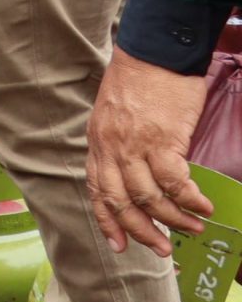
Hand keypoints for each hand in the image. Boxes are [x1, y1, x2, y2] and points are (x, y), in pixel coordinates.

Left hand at [89, 51, 215, 256]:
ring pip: (149, 197)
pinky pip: (175, 182)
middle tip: (163, 249)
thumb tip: (136, 175)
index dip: (109, 222)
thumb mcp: (114, 115)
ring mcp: (134, 145)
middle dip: (142, 231)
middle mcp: (110, 147)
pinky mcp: (161, 140)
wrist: (154, 52)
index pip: (98, 191)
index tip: (121, 246)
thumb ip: (118, 145)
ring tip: (193, 227)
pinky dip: (190, 199)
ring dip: (173, 218)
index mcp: (98, 142)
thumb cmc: (139, 81)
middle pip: (122, 202)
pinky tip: (203, 205)